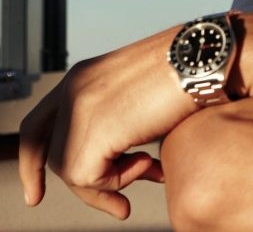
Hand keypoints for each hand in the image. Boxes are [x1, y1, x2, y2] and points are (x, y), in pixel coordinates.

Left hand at [18, 26, 196, 219]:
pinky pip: (88, 178)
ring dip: (112, 182)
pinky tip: (150, 163)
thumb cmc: (192, 73)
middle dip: (87, 189)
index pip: (38, 126)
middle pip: (52, 156)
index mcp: (84, 76)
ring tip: (150, 168)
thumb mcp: (144, 96)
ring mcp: (81, 107)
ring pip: (70, 171)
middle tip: (122, 207)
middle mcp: (74, 88)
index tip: (36, 195)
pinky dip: (121, 180)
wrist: (206, 58)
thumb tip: (126, 162)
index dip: (33, 164)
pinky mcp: (95, 128)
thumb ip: (123, 121)